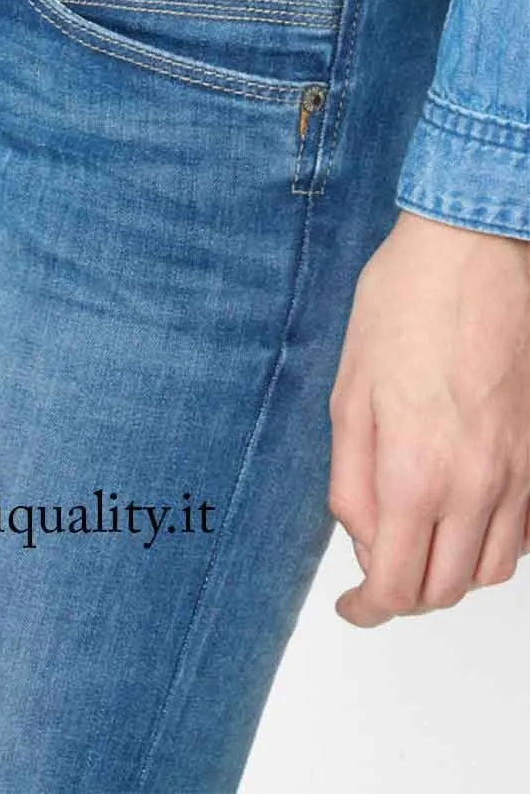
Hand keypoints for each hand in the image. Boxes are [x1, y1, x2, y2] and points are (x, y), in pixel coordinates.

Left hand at [328, 207, 529, 626]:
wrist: (473, 250)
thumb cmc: (403, 305)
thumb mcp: (347, 392)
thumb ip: (350, 478)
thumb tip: (359, 535)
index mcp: (414, 473)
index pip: (396, 585)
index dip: (368, 609)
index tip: (352, 606)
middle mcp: (476, 485)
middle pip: (446, 589)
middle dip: (405, 595)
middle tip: (375, 574)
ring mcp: (520, 471)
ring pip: (495, 570)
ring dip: (452, 573)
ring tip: (418, 543)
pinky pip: (526, 530)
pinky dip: (494, 543)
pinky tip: (465, 513)